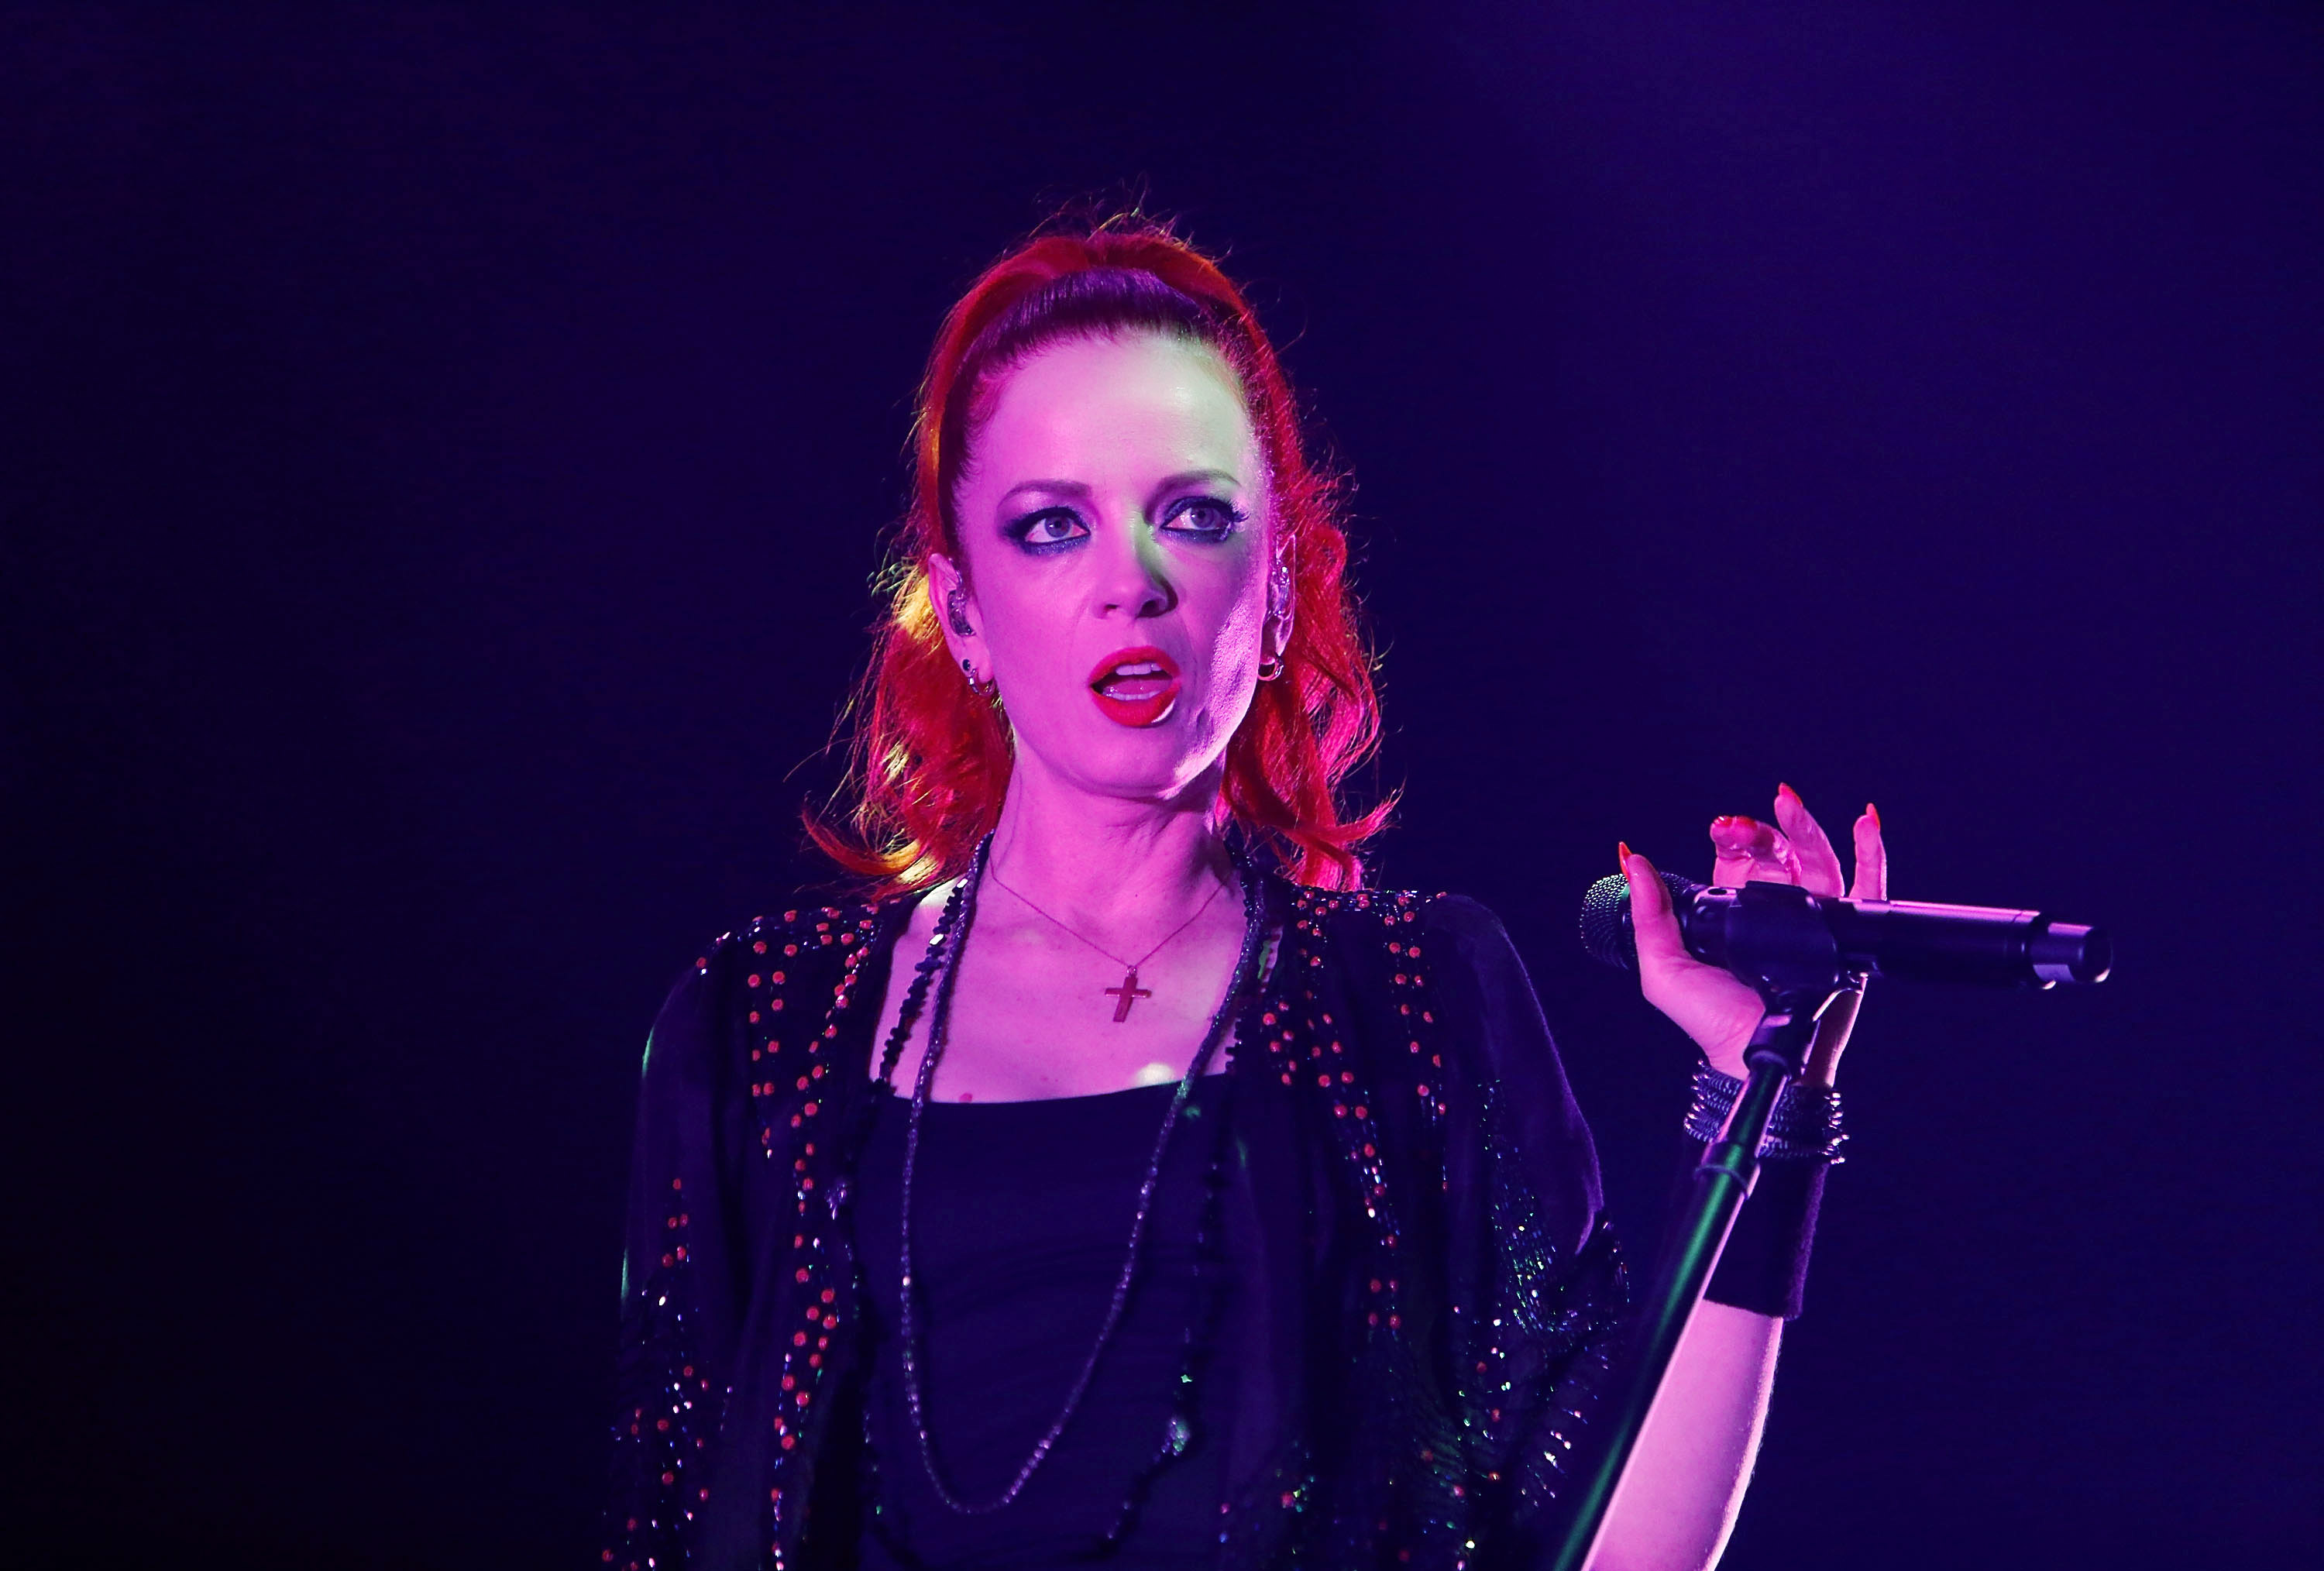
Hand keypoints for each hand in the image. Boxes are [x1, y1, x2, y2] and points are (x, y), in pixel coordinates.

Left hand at [1621, 784, 1887, 1082]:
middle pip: (1777, 854)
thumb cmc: (1711, 1021)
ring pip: (1817, 860)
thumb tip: (1631, 862)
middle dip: (1762, 832)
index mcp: (1736, 913)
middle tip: (1745, 829)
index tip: (1721, 831)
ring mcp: (1815, 921)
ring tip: (1790, 804)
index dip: (1732, 839)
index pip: (1738, 861)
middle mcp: (1777, 912)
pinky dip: (1870, 853)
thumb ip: (1648, 916)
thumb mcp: (1664, 968)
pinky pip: (1867, 887)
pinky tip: (1865, 821)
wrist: (1754, 1054)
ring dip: (1806, 828)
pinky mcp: (1846, 935)